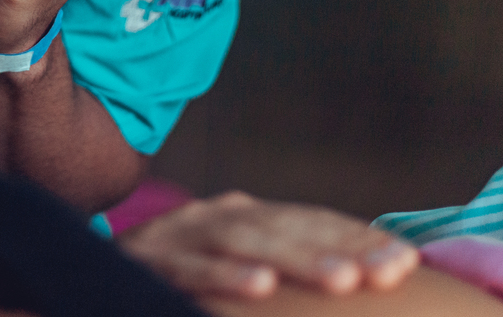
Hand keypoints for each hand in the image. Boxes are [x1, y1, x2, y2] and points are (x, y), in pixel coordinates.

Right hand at [116, 192, 418, 299]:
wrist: (93, 271)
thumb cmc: (183, 276)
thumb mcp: (236, 267)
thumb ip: (284, 266)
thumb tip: (358, 280)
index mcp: (246, 215)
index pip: (312, 220)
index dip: (358, 237)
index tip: (409, 262)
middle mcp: (219, 214)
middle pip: (288, 226)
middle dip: (342, 248)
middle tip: (390, 271)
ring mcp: (183, 233)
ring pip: (246, 240)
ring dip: (296, 259)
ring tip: (343, 281)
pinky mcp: (149, 258)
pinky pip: (190, 269)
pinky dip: (225, 276)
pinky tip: (258, 288)